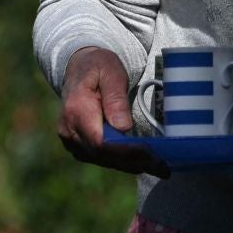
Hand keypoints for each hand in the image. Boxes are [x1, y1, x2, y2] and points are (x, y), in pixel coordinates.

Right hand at [56, 47, 167, 176]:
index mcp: (76, 110)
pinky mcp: (77, 145)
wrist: (80, 67)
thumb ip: (115, 97)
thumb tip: (123, 127)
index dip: (124, 151)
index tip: (149, 152)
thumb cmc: (98, 66)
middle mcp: (69, 130)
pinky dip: (120, 161)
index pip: (100, 142)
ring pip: (102, 160)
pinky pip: (99, 158)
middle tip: (162, 165)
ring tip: (158, 166)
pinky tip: (141, 162)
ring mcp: (71, 140)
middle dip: (133, 161)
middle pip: (102, 155)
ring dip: (130, 165)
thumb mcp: (110, 72)